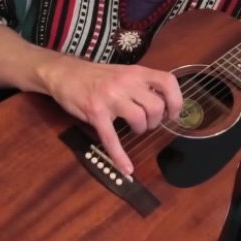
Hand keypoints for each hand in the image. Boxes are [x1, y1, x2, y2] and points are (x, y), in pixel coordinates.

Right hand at [39, 56, 183, 174]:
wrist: (64, 73)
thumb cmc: (96, 76)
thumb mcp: (123, 73)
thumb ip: (141, 85)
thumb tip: (163, 104)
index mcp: (136, 72)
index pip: (167, 82)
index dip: (176, 101)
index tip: (173, 114)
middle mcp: (126, 82)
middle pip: (156, 106)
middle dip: (156, 120)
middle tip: (147, 123)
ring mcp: (110, 98)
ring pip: (139, 119)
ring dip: (141, 129)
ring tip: (134, 129)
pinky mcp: (95, 113)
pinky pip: (111, 138)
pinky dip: (120, 156)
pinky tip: (126, 168)